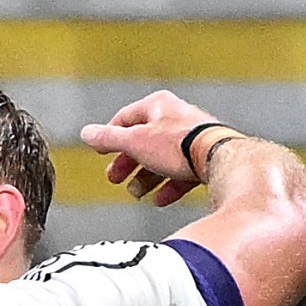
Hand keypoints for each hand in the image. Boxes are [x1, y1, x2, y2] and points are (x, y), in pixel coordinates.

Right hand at [79, 89, 225, 208]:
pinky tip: (160, 199)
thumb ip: (109, 139)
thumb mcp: (135, 142)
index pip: (126, 118)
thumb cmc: (181, 144)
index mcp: (158, 106)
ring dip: (146, 179)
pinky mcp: (206, 159)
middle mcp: (177, 118)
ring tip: (136, 193)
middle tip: (115, 177)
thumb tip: (87, 133)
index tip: (102, 150)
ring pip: (163, 160)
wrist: (219, 159)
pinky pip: (182, 174)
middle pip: (144, 142)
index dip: (110, 136)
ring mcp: (193, 139)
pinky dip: (169, 187)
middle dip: (128, 163)